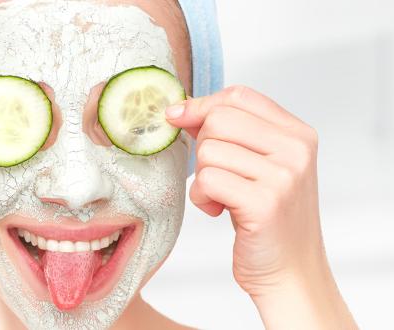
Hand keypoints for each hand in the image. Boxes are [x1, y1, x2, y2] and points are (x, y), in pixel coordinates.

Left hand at [166, 86, 355, 328]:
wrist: (290, 271)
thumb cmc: (267, 218)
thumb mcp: (258, 165)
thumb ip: (231, 134)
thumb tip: (181, 109)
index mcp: (297, 133)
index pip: (239, 95)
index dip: (202, 104)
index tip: (179, 118)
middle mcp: (296, 149)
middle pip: (219, 120)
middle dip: (203, 149)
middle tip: (217, 175)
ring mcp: (283, 175)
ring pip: (209, 151)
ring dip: (202, 179)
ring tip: (222, 198)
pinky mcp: (264, 203)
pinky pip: (206, 180)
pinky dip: (201, 198)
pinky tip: (218, 211)